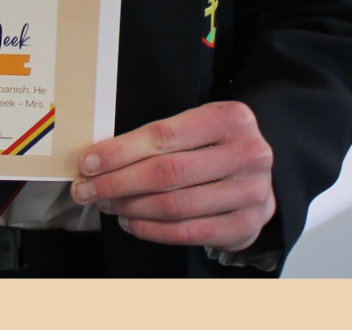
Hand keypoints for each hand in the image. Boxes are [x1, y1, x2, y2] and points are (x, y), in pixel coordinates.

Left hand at [69, 100, 274, 251]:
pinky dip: (151, 230)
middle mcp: (246, 154)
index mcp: (230, 118)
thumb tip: (100, 157)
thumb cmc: (217, 146)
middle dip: (117, 182)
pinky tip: (130, 221)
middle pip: (167, 173)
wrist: (264, 175)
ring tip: (106, 203)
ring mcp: (249, 193)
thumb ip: (159, 137)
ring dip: (130, 207)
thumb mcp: (199, 125)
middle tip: (87, 189)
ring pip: (174, 205)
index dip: (120, 151)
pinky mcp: (244, 226)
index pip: (164, 135)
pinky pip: (186, 233)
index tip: (89, 162)